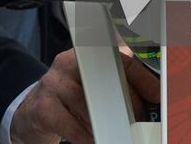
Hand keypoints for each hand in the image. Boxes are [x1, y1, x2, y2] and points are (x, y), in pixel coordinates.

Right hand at [10, 49, 159, 143]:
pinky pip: (70, 124)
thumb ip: (120, 85)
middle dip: (128, 104)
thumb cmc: (71, 103)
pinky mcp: (42, 107)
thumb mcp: (93, 88)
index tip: (157, 96)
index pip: (119, 58)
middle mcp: (68, 63)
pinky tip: (94, 141)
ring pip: (86, 102)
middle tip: (139, 122)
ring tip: (117, 134)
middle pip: (104, 79)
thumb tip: (155, 99)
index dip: (142, 78)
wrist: (33, 115)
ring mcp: (52, 84)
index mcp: (87, 54)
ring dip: (106, 123)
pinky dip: (86, 136)